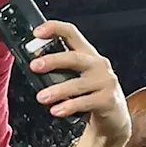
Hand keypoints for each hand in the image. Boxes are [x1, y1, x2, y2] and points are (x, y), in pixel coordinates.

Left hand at [29, 20, 130, 145]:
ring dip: (58, 90)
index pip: (72, 34)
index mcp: (87, 55)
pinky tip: (56, 110)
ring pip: (78, 83)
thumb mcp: (76, 78)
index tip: (37, 32)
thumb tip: (32, 67)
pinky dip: (69, 106)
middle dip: (53, 60)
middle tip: (34, 66)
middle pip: (75, 57)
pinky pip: (86, 102)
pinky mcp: (108, 99)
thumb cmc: (90, 95)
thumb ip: (59, 71)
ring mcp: (105, 81)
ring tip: (41, 97)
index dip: (55, 29)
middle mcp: (98, 64)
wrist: (113, 118)